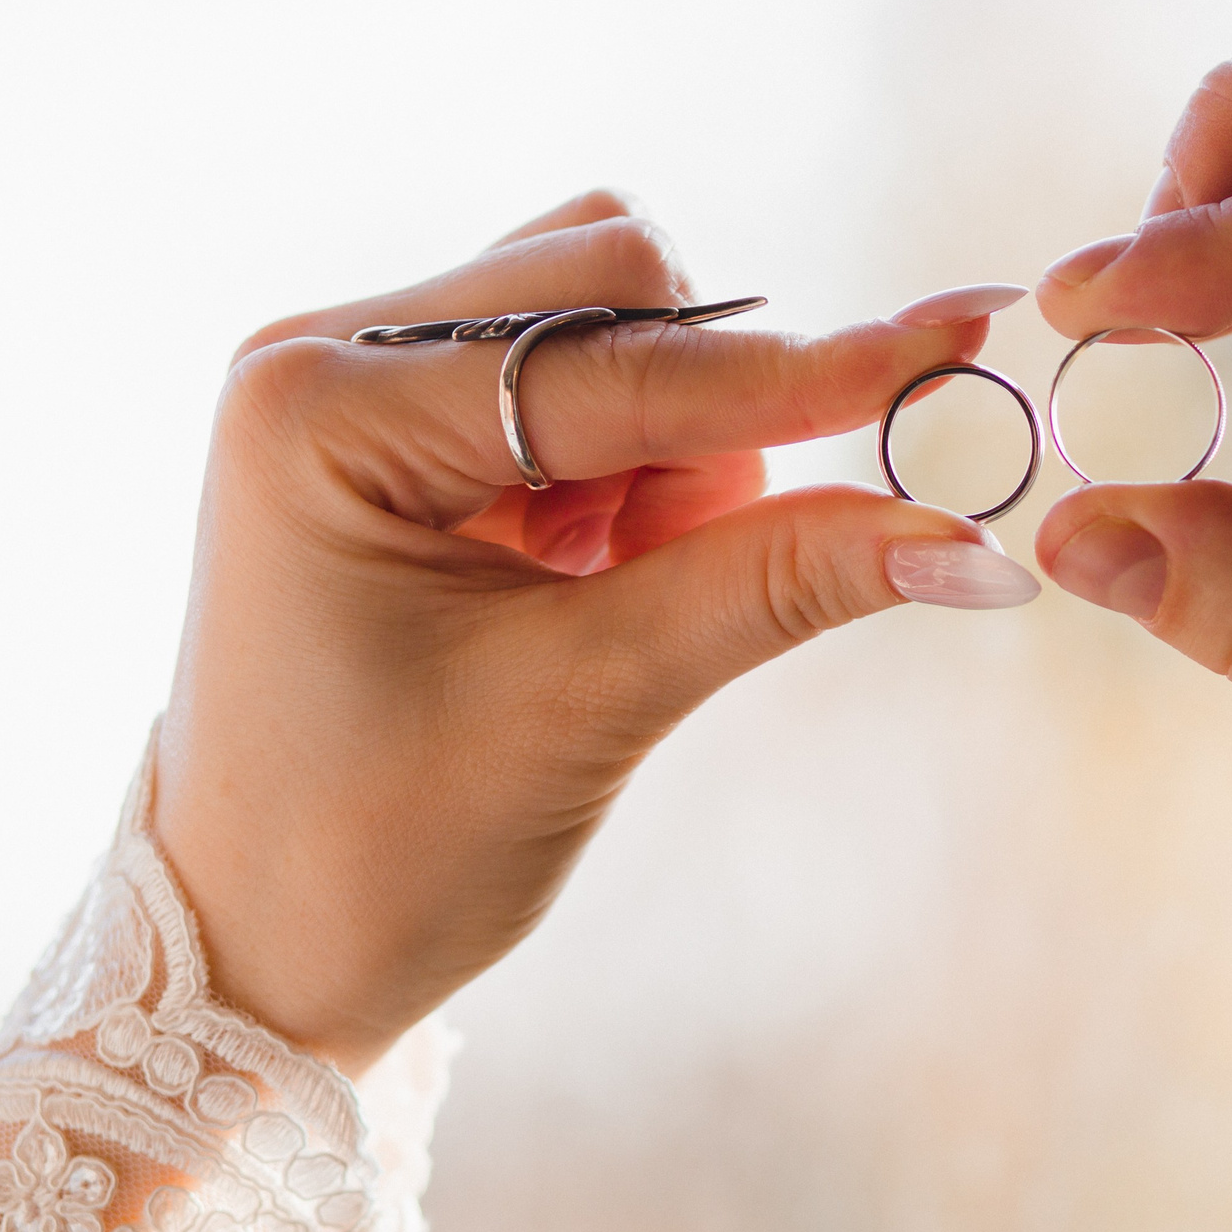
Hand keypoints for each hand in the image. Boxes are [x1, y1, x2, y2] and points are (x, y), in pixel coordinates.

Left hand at [155, 192, 1037, 1072]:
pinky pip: (590, 385)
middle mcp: (332, 358)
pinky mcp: (418, 429)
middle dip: (700, 420)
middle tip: (672, 570)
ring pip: (617, 324)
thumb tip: (970, 541)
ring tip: (604, 591)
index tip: (952, 338)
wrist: (260, 946)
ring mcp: (371, 384)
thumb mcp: (591, 701)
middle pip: (616, 286)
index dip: (794, 368)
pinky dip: (640, 472)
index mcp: (323, 409)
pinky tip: (588, 574)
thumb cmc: (379, 846)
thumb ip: (778, 585)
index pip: (615, 355)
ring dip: (672, 449)